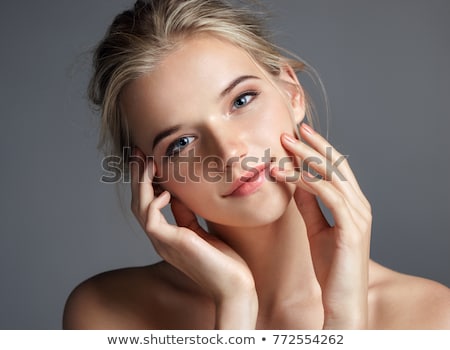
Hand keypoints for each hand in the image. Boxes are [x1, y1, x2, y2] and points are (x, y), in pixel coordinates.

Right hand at [130, 148, 257, 328]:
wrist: (234, 286)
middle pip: (139, 202)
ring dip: (142, 182)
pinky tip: (164, 191)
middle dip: (139, 176)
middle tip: (140, 152)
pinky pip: (150, 217)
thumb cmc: (225, 261)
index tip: (150, 161)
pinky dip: (153, 200)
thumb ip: (187, 214)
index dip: (147, 182)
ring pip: (140, 207)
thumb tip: (177, 194)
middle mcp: (160, 239)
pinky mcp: (169, 243)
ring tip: (148, 161)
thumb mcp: (203, 230)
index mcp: (168, 236)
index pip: (149, 204)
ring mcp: (162, 242)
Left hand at [271, 123, 371, 328]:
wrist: (342, 299)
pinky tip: (292, 176)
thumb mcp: (316, 229)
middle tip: (289, 131)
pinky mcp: (352, 228)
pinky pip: (329, 196)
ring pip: (332, 176)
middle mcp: (360, 205)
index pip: (336, 168)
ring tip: (284, 146)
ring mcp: (359, 216)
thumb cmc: (331, 267)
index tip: (297, 135)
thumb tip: (296, 184)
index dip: (318, 149)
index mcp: (353, 204)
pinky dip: (310, 182)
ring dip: (306, 159)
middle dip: (312, 145)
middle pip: (336, 165)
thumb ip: (309, 206)